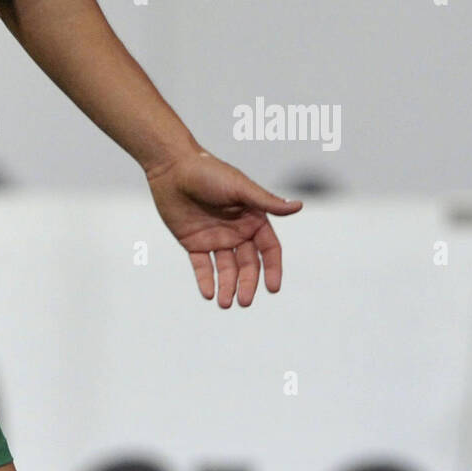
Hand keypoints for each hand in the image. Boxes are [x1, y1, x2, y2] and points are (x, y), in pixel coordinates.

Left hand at [146, 149, 302, 306]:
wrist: (172, 167)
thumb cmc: (209, 172)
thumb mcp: (240, 187)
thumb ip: (266, 202)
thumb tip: (299, 206)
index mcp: (253, 218)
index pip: (268, 249)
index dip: (272, 268)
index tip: (272, 288)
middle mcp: (237, 231)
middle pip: (248, 265)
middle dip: (247, 284)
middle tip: (244, 301)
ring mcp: (215, 238)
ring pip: (226, 269)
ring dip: (227, 287)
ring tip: (225, 303)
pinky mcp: (194, 242)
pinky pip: (203, 266)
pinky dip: (206, 281)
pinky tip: (208, 294)